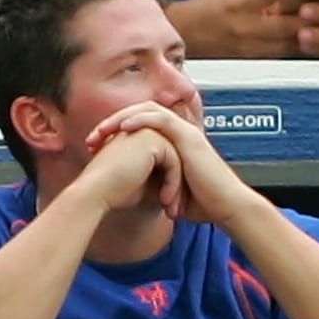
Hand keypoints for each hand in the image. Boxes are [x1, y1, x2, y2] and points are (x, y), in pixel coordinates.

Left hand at [87, 101, 262, 226]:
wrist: (226, 208)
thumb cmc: (202, 204)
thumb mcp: (168, 192)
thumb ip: (153, 186)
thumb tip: (134, 197)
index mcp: (173, 143)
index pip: (140, 126)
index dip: (116, 133)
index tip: (95, 148)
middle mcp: (179, 132)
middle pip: (139, 113)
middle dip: (112, 123)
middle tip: (91, 138)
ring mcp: (185, 132)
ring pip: (148, 110)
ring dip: (121, 118)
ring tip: (101, 130)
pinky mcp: (189, 136)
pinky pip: (161, 119)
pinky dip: (140, 120)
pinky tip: (123, 127)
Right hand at [172, 0, 301, 57]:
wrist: (187, 33)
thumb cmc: (212, 6)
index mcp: (239, 4)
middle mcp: (246, 27)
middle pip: (284, 24)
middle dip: (309, 18)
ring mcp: (252, 46)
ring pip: (288, 43)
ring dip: (310, 36)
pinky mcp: (254, 59)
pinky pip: (283, 54)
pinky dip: (300, 48)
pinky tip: (317, 43)